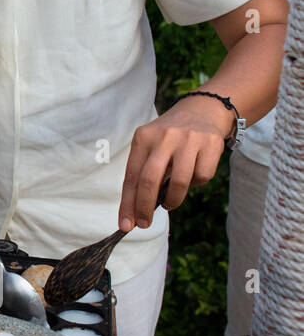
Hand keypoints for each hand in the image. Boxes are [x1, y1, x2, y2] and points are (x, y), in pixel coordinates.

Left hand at [119, 97, 226, 230]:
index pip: (131, 176)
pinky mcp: (210, 144)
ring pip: (179, 182)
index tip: (126, 225)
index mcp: (143, 138)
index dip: (127, 203)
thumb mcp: (152, 146)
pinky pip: (202, 177)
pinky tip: (193, 174)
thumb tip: (136, 211)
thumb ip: (144, 173)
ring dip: (172, 200)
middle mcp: (163, 137)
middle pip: (149, 180)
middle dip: (144, 207)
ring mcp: (188, 139)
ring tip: (169, 203)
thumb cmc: (170, 138)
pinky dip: (197, 184)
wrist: (202, 111)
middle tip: (144, 224)